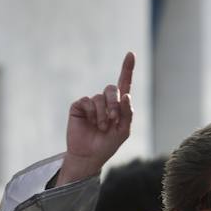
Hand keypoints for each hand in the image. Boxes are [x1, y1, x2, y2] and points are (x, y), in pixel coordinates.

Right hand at [56, 52, 134, 185]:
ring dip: (102, 114)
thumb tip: (126, 95)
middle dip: (114, 104)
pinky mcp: (79, 106)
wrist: (89, 156)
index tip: (131, 54)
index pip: (124, 83)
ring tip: (100, 127)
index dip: (127, 68)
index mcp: (118, 105)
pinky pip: (87, 101)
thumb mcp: (123, 131)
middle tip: (113, 120)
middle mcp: (105, 101)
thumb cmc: (107, 144)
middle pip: (112, 89)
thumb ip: (128, 113)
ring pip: (100, 97)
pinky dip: (91, 113)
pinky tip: (90, 123)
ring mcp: (91, 103)